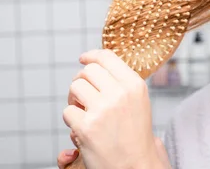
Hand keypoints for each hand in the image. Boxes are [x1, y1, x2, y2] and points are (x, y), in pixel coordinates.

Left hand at [62, 49, 165, 168]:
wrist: (136, 165)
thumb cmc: (135, 135)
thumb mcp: (138, 101)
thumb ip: (121, 82)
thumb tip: (96, 63)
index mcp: (135, 85)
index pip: (107, 57)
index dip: (91, 55)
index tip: (83, 58)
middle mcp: (120, 93)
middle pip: (88, 71)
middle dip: (81, 80)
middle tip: (83, 95)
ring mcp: (103, 109)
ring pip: (75, 88)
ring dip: (74, 99)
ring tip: (83, 112)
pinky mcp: (87, 127)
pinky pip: (67, 112)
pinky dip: (71, 121)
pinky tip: (84, 130)